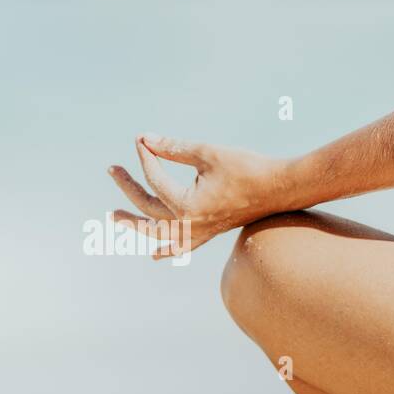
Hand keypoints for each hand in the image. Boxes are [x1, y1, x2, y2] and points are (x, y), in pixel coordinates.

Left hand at [108, 135, 287, 258]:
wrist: (281, 188)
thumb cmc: (247, 168)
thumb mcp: (207, 153)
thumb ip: (174, 148)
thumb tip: (145, 139)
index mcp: (186, 205)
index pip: (156, 179)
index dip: (147, 156)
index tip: (142, 139)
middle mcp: (189, 224)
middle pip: (147, 206)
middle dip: (127, 187)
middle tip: (111, 170)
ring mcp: (200, 232)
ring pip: (158, 231)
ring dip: (135, 223)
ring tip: (114, 216)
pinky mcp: (210, 232)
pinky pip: (182, 245)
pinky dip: (167, 248)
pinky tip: (155, 253)